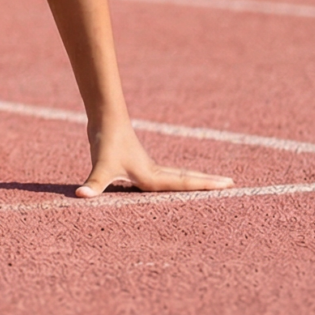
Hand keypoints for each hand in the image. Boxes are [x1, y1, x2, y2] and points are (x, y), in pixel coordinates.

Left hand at [77, 122, 232, 197]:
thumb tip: (82, 196)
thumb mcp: (100, 167)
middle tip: (232, 184)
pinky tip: (177, 182)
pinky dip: (178, 179)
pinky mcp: (139, 163)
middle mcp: (154, 172)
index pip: (185, 183)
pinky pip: (165, 175)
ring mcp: (148, 167)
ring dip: (196, 179)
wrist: (105, 118)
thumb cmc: (105, 142)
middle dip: (209, 183)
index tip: (229, 185)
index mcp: (152, 176)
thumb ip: (94, 183)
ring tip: (214, 183)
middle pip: (188, 178)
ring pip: (178, 175)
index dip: (206, 186)